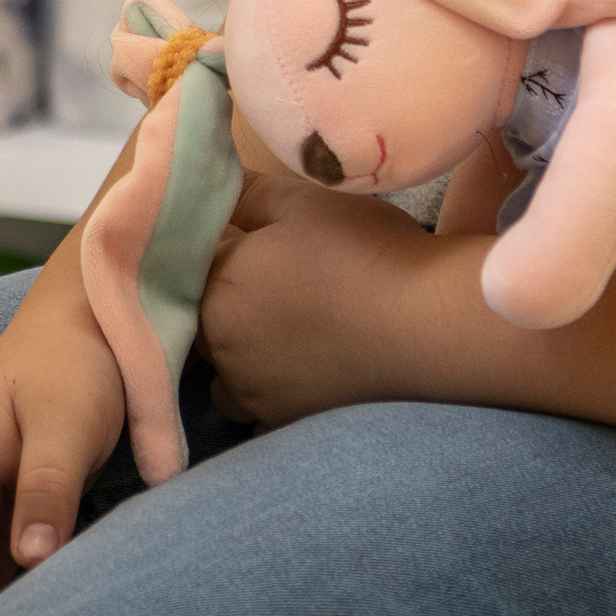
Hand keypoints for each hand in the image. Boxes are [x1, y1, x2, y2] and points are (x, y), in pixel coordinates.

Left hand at [200, 170, 442, 428]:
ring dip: (238, 358)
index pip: (189, 263)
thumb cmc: (361, 252)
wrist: (426, 325)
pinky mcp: (287, 426)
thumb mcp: (298, 200)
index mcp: (216, 286)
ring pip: (222, 376)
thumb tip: (211, 189)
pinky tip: (300, 377)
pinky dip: (268, 401)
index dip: (217, 248)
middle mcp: (222, 348)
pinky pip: (257, 418)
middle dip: (222, 302)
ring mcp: (254, 395)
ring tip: (284, 334)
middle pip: (200, 321)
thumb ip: (242, 193)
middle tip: (272, 283)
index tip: (247, 241)